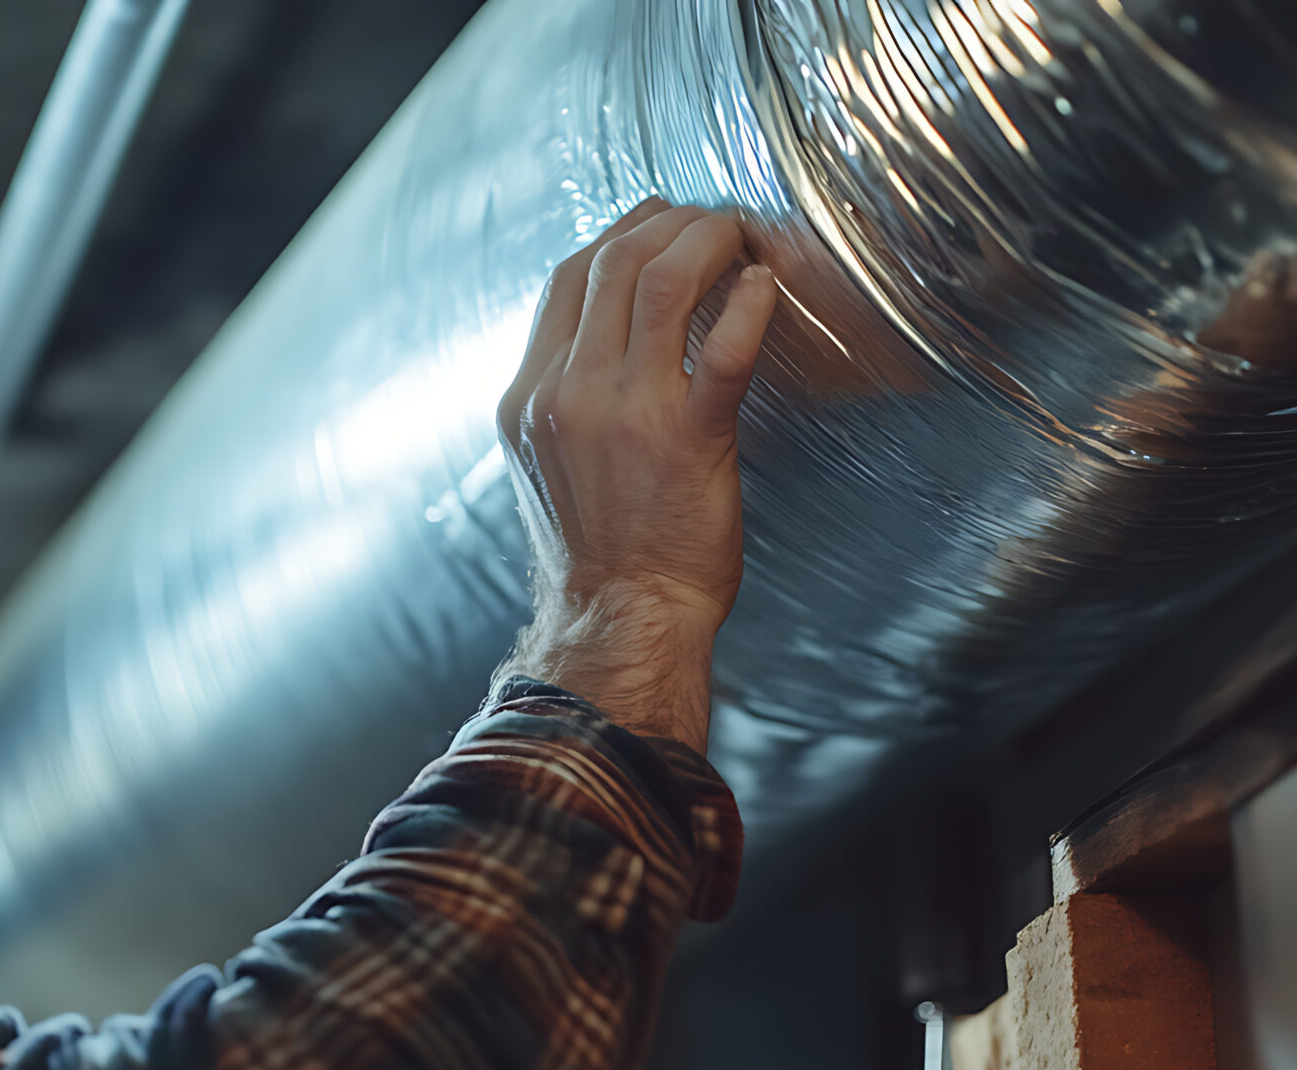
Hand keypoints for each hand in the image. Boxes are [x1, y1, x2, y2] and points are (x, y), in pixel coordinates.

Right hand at [494, 198, 778, 750]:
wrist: (622, 621)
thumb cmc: (600, 553)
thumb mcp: (550, 463)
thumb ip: (567, 398)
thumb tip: (603, 342)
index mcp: (529, 396)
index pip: (567, 277)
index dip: (620, 233)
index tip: (661, 225)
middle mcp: (567, 392)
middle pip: (612, 261)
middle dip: (671, 223)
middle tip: (716, 222)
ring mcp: (624, 413)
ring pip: (660, 280)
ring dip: (708, 242)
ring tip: (743, 239)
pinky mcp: (686, 438)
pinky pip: (721, 347)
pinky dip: (749, 302)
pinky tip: (767, 286)